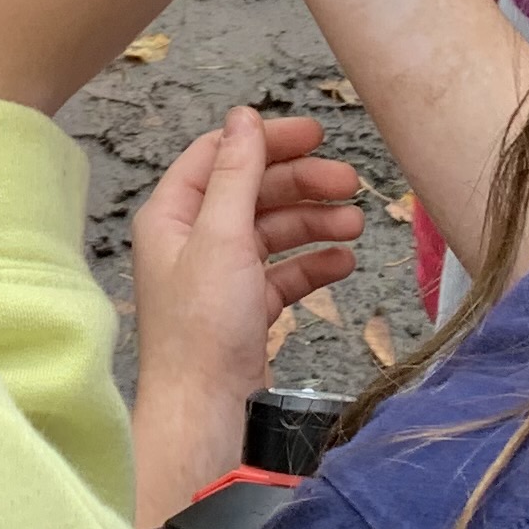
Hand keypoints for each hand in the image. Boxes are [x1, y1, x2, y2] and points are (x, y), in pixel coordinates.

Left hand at [129, 108, 364, 525]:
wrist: (207, 411)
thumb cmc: (204, 327)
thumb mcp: (221, 236)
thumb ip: (235, 173)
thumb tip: (243, 117)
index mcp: (173, 216)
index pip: (221, 156)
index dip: (267, 141)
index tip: (315, 135)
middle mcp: (192, 241)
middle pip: (253, 192)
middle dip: (302, 185)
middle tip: (350, 183)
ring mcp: (220, 277)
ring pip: (273, 233)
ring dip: (314, 224)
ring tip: (355, 226)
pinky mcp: (244, 311)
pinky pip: (283, 274)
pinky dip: (312, 265)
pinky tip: (343, 263)